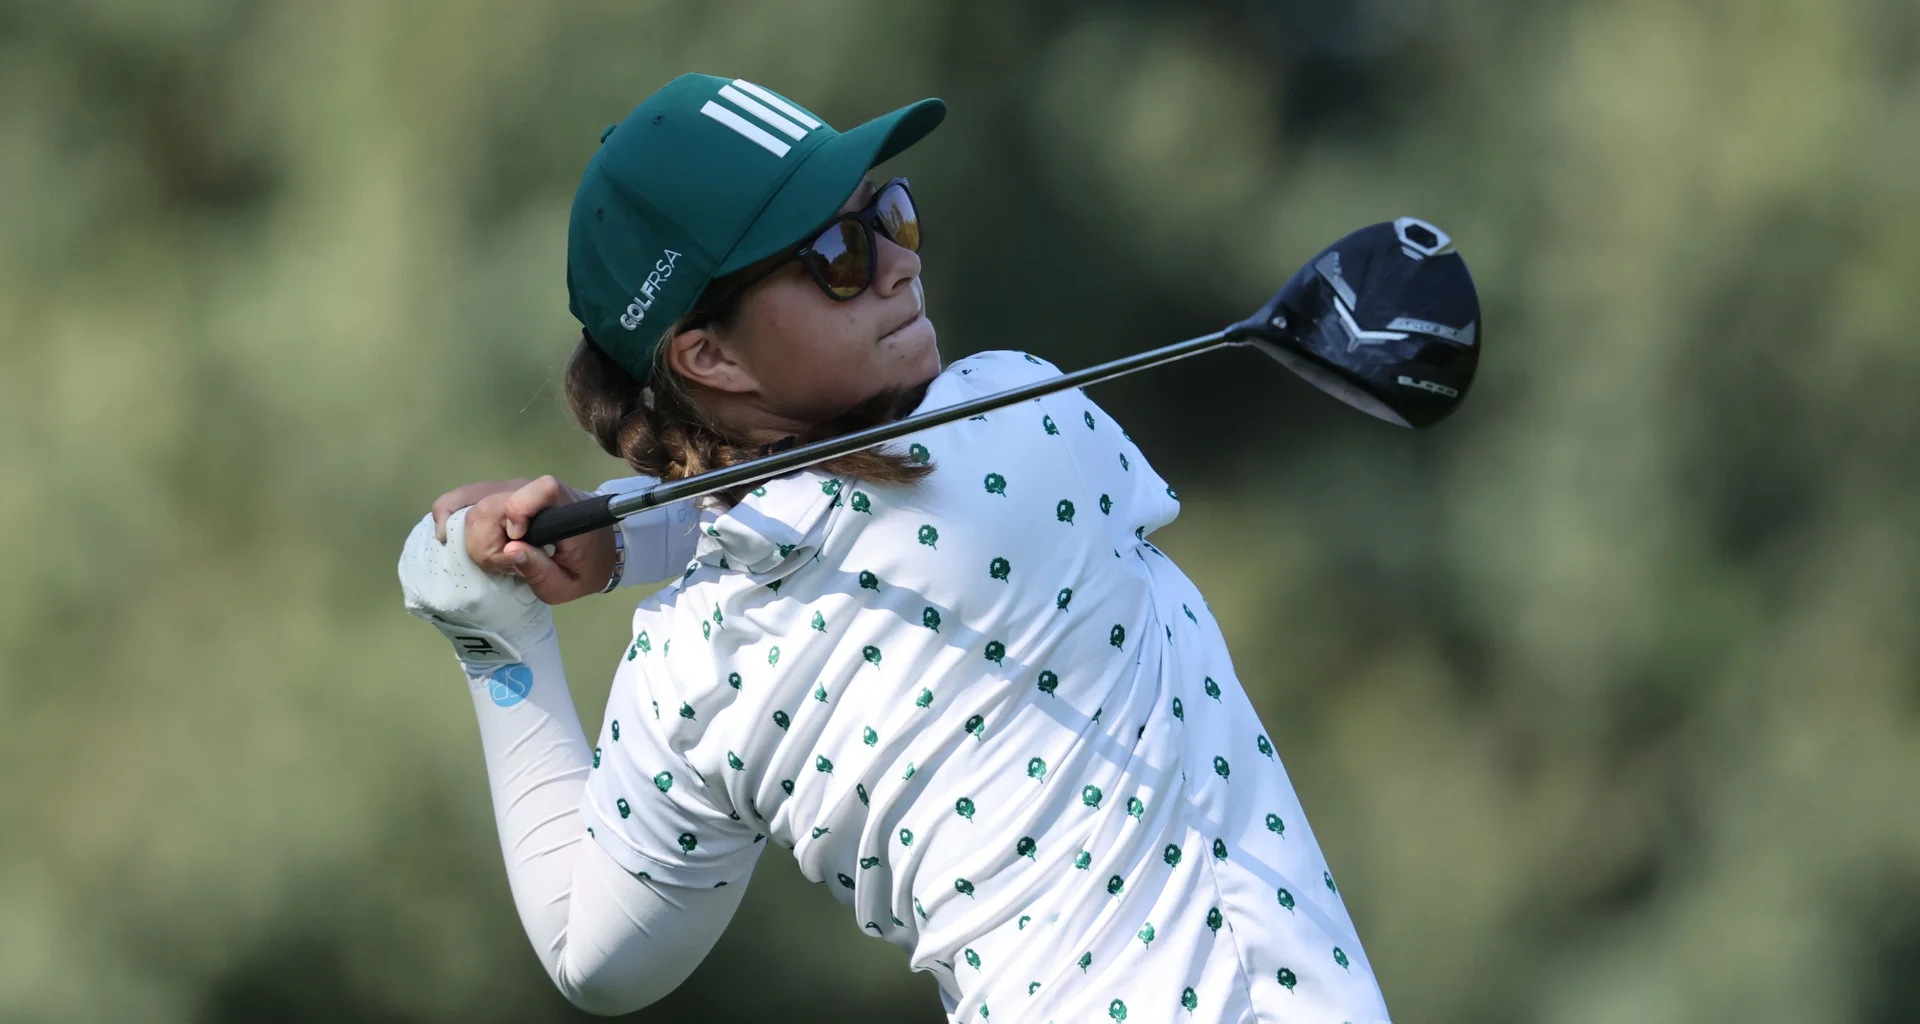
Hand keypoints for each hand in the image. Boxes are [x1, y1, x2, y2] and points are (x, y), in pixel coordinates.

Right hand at [431, 476, 616, 605]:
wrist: (593, 546)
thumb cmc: (584, 565)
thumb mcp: (568, 584)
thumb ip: (541, 571)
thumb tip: (510, 552)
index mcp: (562, 504)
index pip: (539, 489)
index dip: (519, 512)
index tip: (518, 541)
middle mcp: (532, 487)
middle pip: (489, 506)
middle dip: (487, 543)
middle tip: (506, 565)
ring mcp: (509, 488)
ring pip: (468, 500)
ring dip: (472, 536)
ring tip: (493, 556)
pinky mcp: (493, 494)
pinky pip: (460, 497)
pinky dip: (448, 514)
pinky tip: (445, 534)